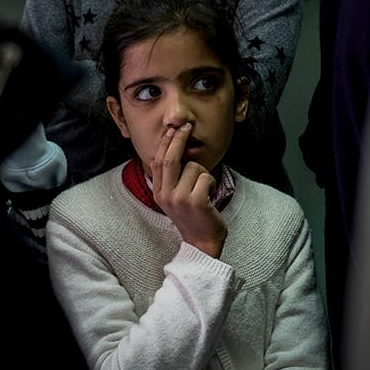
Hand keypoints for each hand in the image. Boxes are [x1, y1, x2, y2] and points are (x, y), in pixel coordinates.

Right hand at [150, 122, 227, 257]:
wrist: (202, 243)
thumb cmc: (193, 216)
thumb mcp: (175, 197)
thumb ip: (173, 177)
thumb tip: (176, 149)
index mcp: (158, 192)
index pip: (157, 160)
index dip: (165, 142)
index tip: (173, 129)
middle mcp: (165, 194)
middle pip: (170, 157)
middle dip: (179, 138)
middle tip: (187, 126)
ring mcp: (179, 198)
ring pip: (194, 167)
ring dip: (204, 174)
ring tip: (204, 190)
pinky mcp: (196, 201)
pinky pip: (206, 177)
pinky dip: (212, 183)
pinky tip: (210, 195)